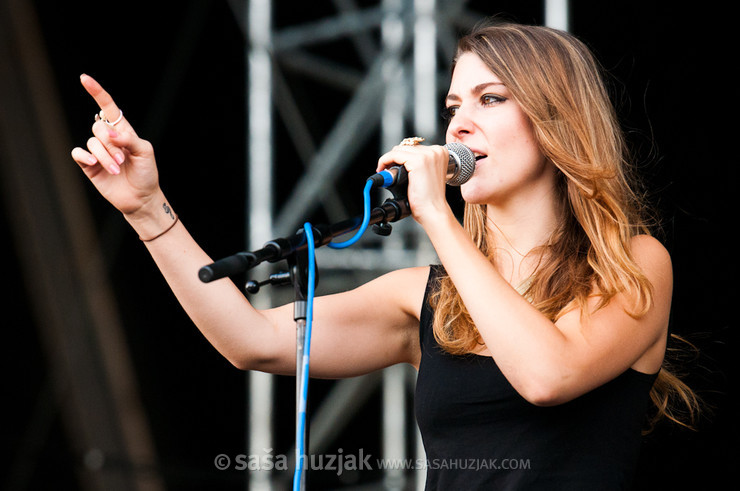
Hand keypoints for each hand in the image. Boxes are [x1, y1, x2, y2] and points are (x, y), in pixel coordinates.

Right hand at [70, 74, 159, 216]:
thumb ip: (129, 139)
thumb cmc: (146, 173)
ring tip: (116, 170)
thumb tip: (110, 134)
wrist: (141, 197)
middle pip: (99, 128)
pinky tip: (93, 164)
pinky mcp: (89, 166)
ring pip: (91, 143)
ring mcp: (98, 152)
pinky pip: (78, 154)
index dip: (97, 92)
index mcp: (123, 131)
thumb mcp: (145, 152)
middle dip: (111, 144)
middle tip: (123, 160)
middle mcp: (108, 139)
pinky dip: (84, 156)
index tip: (84, 78)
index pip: (107, 108)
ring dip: (104, 156)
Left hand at [376, 143, 452, 225]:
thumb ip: (418, 163)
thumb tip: (400, 159)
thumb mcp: (426, 174)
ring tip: (385, 171)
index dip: (401, 156)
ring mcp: (428, 155)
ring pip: (399, 149)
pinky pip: (394, 155)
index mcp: (440, 152)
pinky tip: (383, 170)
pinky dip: (385, 161)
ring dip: (388, 160)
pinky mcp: (418, 161)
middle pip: (406, 147)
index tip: (393, 166)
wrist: (432, 210)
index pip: (414, 147)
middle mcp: (436, 151)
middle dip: (394, 158)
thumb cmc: (429, 198)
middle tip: (387, 170)